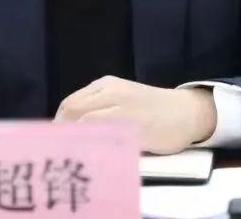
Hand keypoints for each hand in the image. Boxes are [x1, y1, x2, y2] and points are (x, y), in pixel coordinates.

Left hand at [54, 76, 216, 154]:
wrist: (186, 112)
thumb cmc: (153, 109)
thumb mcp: (123, 98)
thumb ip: (100, 107)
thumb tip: (70, 129)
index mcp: (107, 84)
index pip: (70, 103)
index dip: (58, 123)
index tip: (53, 141)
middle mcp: (112, 92)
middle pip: (73, 110)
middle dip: (60, 132)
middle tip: (58, 151)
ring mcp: (123, 108)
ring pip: (86, 121)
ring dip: (74, 139)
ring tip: (71, 154)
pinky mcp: (135, 126)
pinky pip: (106, 135)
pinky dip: (93, 144)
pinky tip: (91, 155)